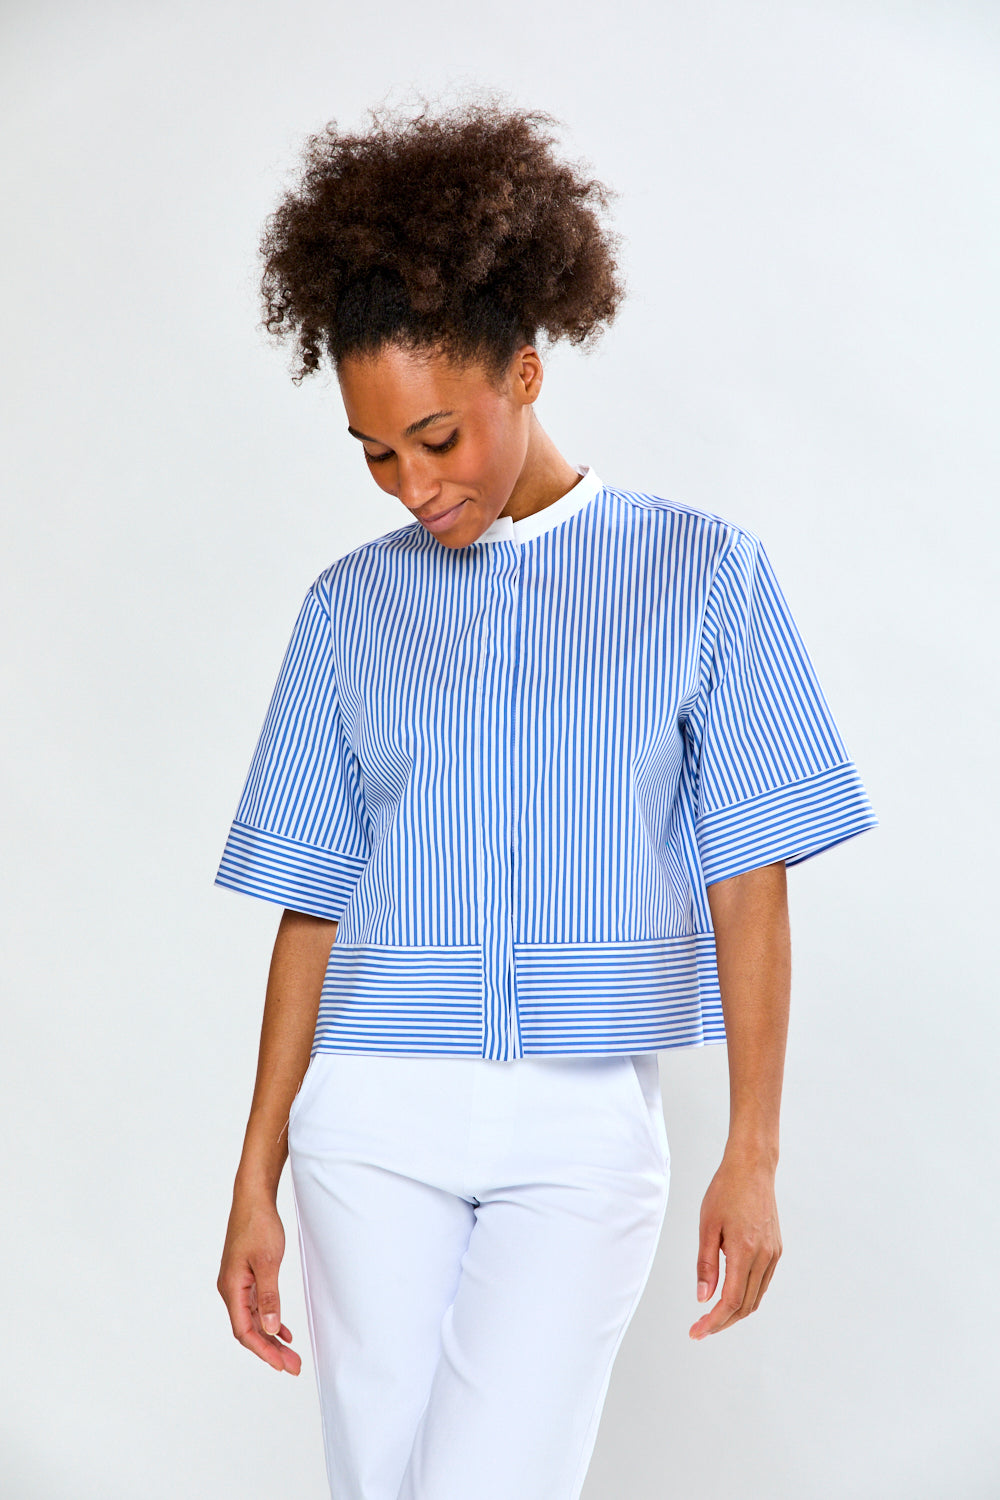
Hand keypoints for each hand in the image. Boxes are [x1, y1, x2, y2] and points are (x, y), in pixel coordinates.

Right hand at [217, 1194, 301, 1373]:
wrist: (253, 1199)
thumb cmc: (258, 1225)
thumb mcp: (268, 1262)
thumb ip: (269, 1297)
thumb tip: (270, 1328)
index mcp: (232, 1288)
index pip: (244, 1331)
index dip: (263, 1351)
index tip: (281, 1365)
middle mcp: (231, 1290)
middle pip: (250, 1330)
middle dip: (270, 1350)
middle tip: (294, 1366)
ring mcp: (238, 1284)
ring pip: (254, 1320)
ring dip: (272, 1338)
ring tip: (291, 1355)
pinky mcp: (246, 1277)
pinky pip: (256, 1307)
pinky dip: (270, 1320)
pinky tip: (283, 1331)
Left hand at [689, 1147, 781, 1339]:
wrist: (752, 1167)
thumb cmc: (726, 1190)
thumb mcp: (707, 1225)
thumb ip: (706, 1264)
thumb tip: (703, 1298)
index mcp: (744, 1251)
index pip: (730, 1301)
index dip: (713, 1322)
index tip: (696, 1332)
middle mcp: (764, 1257)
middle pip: (745, 1306)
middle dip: (723, 1322)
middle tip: (701, 1328)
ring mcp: (773, 1254)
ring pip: (756, 1297)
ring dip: (735, 1312)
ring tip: (713, 1316)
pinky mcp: (776, 1249)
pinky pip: (762, 1283)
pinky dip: (747, 1296)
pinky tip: (730, 1294)